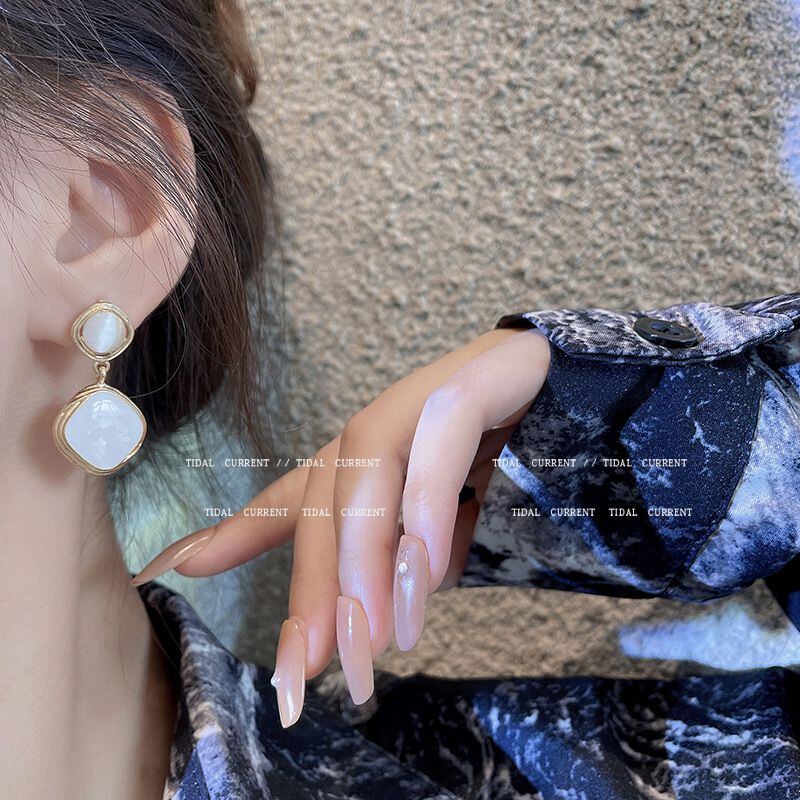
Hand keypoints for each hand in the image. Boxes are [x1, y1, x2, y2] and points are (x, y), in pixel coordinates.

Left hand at [132, 327, 550, 725]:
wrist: (579, 390)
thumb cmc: (511, 456)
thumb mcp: (443, 517)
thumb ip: (391, 551)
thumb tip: (364, 603)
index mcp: (372, 455)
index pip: (302, 495)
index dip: (243, 530)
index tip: (180, 566)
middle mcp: (384, 423)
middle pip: (327, 499)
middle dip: (315, 587)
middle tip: (311, 671)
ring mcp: (424, 397)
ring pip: (367, 475)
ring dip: (368, 563)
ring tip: (375, 639)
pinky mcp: (474, 382)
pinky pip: (438, 445)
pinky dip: (425, 510)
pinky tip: (425, 572)